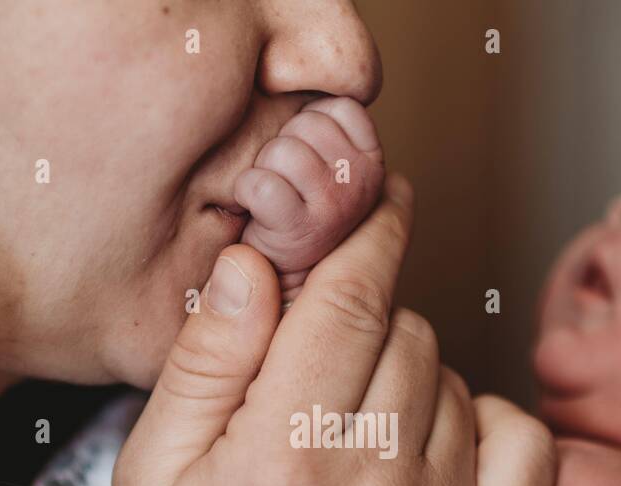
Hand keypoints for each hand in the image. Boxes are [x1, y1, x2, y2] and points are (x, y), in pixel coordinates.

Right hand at [109, 173, 555, 485]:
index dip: (372, 229)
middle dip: (367, 318)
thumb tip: (251, 262)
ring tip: (362, 422)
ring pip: (458, 380)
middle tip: (327, 353)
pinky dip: (488, 424)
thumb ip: (206, 362)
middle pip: (406, 329)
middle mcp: (377, 480)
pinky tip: (437, 445)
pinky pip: (526, 446)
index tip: (384, 197)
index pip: (353, 294)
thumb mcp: (150, 476)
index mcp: (285, 450)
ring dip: (415, 376)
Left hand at [237, 96, 384, 291]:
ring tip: (271, 199)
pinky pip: (261, 183)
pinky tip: (256, 213)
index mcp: (374, 159)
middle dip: (283, 146)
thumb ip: (328, 125)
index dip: (307, 125)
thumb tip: (315, 77)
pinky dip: (246, 193)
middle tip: (284, 184)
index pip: (339, 105)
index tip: (304, 161)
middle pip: (308, 123)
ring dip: (264, 169)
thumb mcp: (320, 158)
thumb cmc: (287, 206)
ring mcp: (339, 207)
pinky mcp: (303, 229)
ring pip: (284, 151)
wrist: (273, 274)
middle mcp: (367, 183)